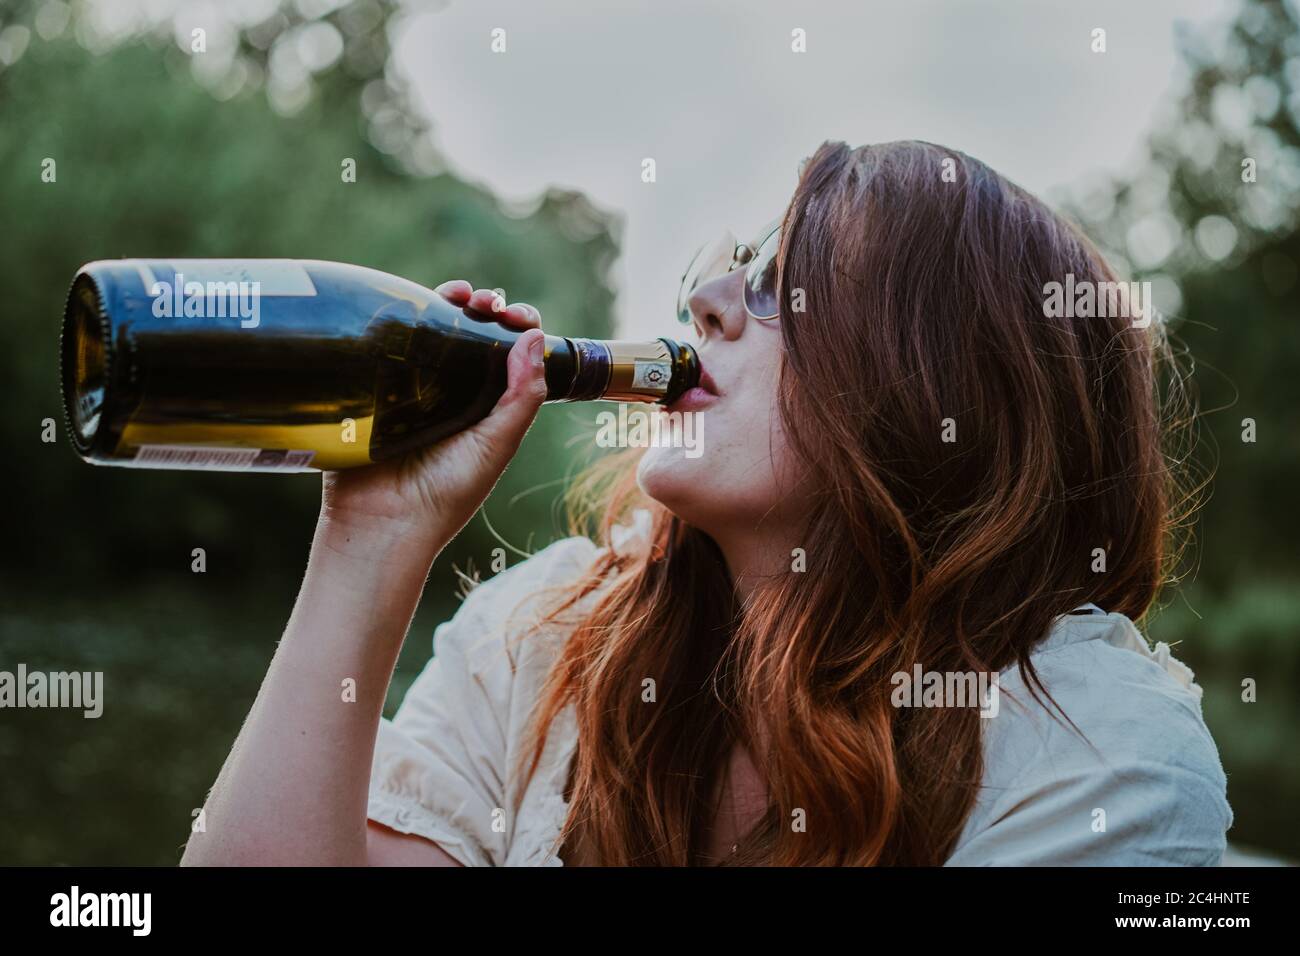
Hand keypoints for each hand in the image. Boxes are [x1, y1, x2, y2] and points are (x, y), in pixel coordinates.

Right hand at [319, 281, 546, 554]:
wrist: (383, 521)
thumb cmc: (446, 493)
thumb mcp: (497, 444)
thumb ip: (522, 396)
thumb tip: (535, 337)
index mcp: (487, 405)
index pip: (509, 353)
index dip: (517, 328)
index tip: (518, 317)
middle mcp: (452, 391)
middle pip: (471, 332)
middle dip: (485, 307)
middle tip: (488, 304)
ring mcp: (411, 384)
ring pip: (431, 329)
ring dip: (447, 302)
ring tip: (458, 294)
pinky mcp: (374, 384)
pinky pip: (387, 342)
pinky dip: (399, 317)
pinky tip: (409, 302)